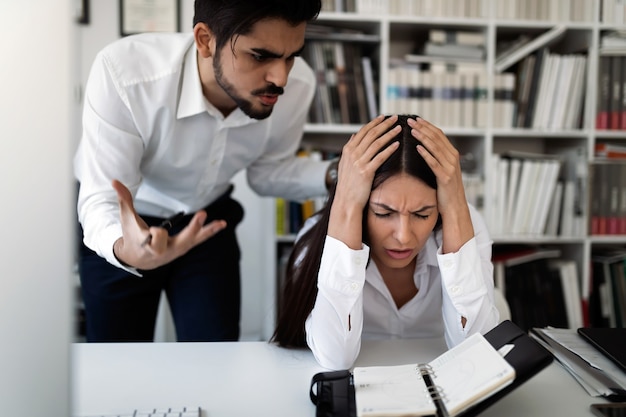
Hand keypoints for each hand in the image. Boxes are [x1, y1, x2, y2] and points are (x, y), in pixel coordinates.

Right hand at [111, 179, 226, 269]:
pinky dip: (209, 232)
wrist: (136, 257)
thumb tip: (114, 181)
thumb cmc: (131, 235)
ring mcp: (177, 250)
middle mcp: (165, 251)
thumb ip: (123, 199)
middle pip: (181, 241)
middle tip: (203, 213)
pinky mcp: (184, 247)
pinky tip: (221, 224)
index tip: (152, 230)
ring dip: (208, 230)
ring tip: (222, 222)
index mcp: (149, 246)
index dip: (156, 233)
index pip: (157, 237)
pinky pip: (199, 239)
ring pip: (194, 240)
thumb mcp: (126, 218)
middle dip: (193, 228)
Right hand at [328, 115, 399, 247]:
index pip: (362, 131)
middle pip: (371, 134)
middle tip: (395, 118)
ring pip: (376, 143)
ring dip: (389, 134)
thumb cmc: (347, 184)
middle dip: (384, 124)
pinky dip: (389, 149)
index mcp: (347, 150)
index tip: (384, 117)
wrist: (346, 202)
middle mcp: (352, 154)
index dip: (374, 123)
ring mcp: (358, 163)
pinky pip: (380, 157)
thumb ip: (349, 149)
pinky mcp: (366, 172)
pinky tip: (397, 144)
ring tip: (399, 128)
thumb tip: (353, 136)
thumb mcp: (344, 164)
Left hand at [408, 117, 472, 250]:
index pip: (439, 135)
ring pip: (436, 148)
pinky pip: (434, 163)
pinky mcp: (446, 177)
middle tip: (410, 120)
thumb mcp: (442, 170)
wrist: (455, 207)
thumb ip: (436, 158)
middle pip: (437, 138)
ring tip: (412, 130)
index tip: (415, 119)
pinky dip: (426, 154)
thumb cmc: (445, 190)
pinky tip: (417, 147)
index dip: (427, 126)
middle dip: (423, 127)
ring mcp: (450, 167)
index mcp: (452, 154)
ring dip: (423, 137)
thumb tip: (424, 147)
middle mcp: (453, 158)